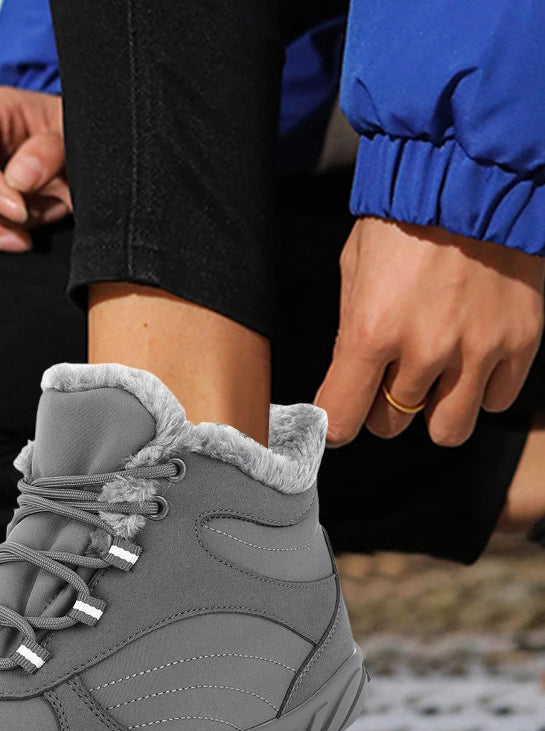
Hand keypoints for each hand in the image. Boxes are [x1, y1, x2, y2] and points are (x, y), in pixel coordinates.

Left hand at [315, 218, 544, 447]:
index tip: (339, 416)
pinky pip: (495, 401)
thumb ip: (351, 335)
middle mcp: (425, 348)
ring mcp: (478, 349)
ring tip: (433, 376)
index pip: (343, 420)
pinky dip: (480, 389)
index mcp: (372, 330)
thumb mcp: (354, 272)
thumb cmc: (405, 217)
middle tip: (389, 376)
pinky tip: (470, 359)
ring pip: (447, 429)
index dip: (335, 425)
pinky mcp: (521, 341)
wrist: (475, 174)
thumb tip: (348, 383)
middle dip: (384, 407)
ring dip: (433, 410)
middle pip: (391, 424)